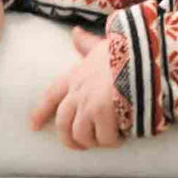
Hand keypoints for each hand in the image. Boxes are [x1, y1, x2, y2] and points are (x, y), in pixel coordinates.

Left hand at [30, 26, 122, 149]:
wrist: (144, 53)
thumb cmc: (126, 48)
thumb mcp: (104, 44)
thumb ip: (87, 43)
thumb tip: (75, 32)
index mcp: (77, 74)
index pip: (52, 94)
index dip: (41, 111)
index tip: (33, 125)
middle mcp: (78, 90)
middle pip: (63, 123)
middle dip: (69, 138)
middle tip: (82, 145)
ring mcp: (88, 103)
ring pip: (81, 134)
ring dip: (94, 141)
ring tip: (108, 140)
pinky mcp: (102, 113)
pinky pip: (103, 138)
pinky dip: (112, 141)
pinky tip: (121, 137)